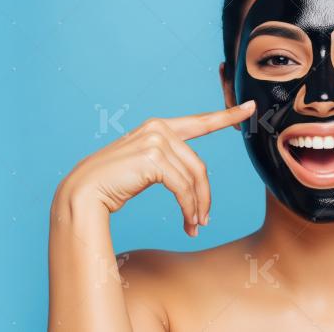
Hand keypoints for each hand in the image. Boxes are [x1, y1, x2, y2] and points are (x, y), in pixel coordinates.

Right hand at [57, 100, 255, 236]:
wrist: (83, 192)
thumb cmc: (112, 184)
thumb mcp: (146, 168)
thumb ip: (170, 165)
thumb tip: (197, 186)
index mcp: (158, 126)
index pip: (200, 122)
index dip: (227, 116)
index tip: (250, 107)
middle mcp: (158, 128)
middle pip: (199, 165)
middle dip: (205, 196)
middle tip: (204, 221)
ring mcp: (155, 140)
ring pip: (194, 178)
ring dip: (197, 207)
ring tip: (195, 226)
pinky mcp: (153, 158)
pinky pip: (183, 188)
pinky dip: (189, 208)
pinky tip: (188, 222)